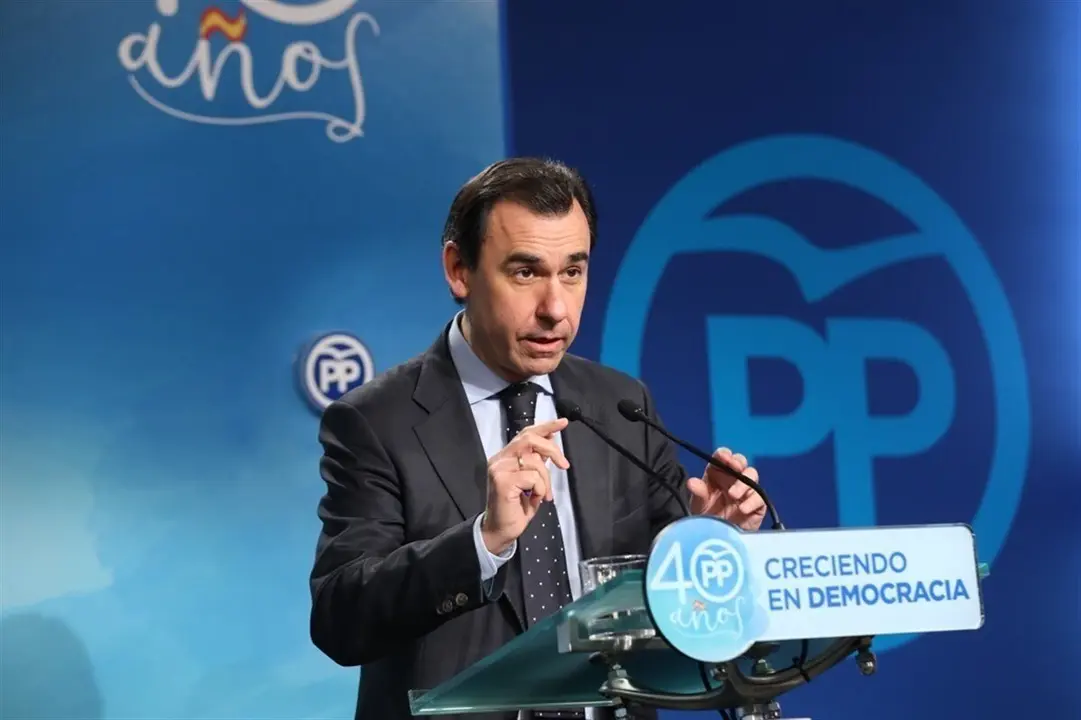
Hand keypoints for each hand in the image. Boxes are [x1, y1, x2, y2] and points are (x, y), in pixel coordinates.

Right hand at [480, 418, 569, 553]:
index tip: (563, 422)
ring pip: (534, 461)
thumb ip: (538, 460)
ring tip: (543, 495)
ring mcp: (499, 469)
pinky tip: (534, 499)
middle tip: (564, 464)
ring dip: (546, 480)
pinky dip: (540, 489)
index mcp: (506, 457)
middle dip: (552, 449)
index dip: (545, 426)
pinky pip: (532, 477)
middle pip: (529, 439)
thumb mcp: (532, 481)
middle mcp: (499, 459)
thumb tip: (551, 439)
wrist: (501, 531)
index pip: (525, 433)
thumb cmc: (517, 508)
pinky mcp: (502, 482)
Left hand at [687, 447, 765, 530]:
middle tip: (734, 466)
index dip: (724, 454)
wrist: (719, 540)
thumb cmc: (707, 518)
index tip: (724, 457)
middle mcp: (733, 479)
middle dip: (738, 461)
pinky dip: (752, 501)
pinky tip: (742, 508)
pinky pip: (760, 497)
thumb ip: (698, 493)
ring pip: (752, 475)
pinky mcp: (756, 504)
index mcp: (717, 474)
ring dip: (743, 482)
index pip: (722, 457)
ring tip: (733, 495)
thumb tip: (692, 482)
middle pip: (740, 461)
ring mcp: (746, 490)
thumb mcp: (699, 506)